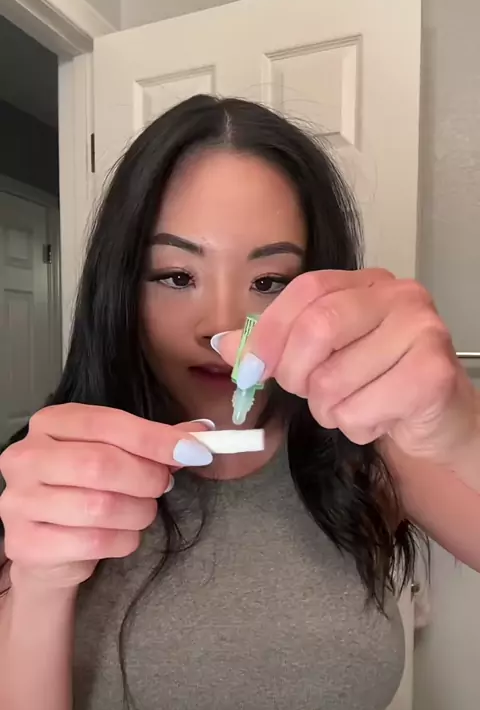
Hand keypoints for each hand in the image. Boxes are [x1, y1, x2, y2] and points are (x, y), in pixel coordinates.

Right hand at [0, 404, 212, 588]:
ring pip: (101, 507)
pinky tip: (121, 534)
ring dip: (138, 512)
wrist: (49, 548)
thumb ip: (155, 442)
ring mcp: (19, 501)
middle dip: (147, 478)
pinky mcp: (26, 543)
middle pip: (101, 464)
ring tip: (140, 511)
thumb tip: (200, 432)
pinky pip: (95, 542)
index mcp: (49, 423)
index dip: (156, 439)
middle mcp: (26, 457)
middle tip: (162, 486)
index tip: (194, 451)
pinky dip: (124, 540)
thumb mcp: (118, 455)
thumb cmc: (85, 490)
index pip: (107, 423)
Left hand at [215, 269, 477, 462]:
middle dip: (297, 375)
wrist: (436, 417)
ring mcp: (422, 330)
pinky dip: (357, 427)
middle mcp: (399, 295)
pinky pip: (362, 410)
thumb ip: (275, 346)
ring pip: (335, 380)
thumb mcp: (322, 357)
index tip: (249, 370)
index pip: (306, 290)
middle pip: (318, 328)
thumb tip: (222, 343)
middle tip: (308, 394)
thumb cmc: (376, 382)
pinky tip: (378, 418)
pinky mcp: (433, 373)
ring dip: (329, 410)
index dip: (269, 332)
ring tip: (353, 406)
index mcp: (366, 282)